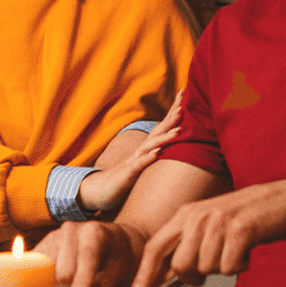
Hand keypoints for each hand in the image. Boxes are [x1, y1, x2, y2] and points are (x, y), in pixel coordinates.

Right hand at [36, 220, 146, 286]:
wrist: (108, 239)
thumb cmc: (115, 260)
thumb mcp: (117, 275)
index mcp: (95, 232)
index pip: (86, 258)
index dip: (81, 280)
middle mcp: (71, 229)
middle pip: (62, 269)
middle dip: (69, 286)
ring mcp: (53, 235)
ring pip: (45, 270)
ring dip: (55, 282)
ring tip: (70, 281)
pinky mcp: (41, 244)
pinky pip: (35, 267)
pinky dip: (42, 277)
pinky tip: (53, 278)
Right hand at [78, 94, 183, 212]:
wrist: (101, 191)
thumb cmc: (125, 178)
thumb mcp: (143, 164)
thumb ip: (155, 153)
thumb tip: (174, 143)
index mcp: (146, 149)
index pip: (161, 127)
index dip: (172, 113)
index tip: (184, 95)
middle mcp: (140, 152)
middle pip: (157, 132)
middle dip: (171, 118)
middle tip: (183, 104)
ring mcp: (133, 162)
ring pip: (149, 147)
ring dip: (164, 138)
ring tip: (178, 130)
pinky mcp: (127, 175)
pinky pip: (138, 166)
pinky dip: (147, 159)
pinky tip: (156, 153)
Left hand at [130, 179, 285, 286]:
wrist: (283, 201)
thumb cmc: (243, 219)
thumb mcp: (207, 227)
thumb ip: (184, 248)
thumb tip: (162, 278)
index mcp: (184, 214)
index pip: (154, 248)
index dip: (144, 274)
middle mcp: (197, 216)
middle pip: (181, 266)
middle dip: (195, 276)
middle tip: (214, 265)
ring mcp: (218, 221)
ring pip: (207, 269)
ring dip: (223, 267)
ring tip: (235, 250)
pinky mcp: (241, 230)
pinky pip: (229, 267)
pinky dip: (240, 266)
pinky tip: (247, 251)